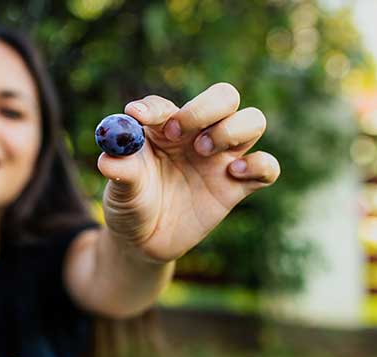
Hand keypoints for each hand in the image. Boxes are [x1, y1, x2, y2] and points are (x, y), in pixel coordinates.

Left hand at [97, 83, 279, 262]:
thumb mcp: (120, 189)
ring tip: (204, 151)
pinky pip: (267, 167)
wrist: (143, 240)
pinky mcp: (237, 186)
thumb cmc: (130, 204)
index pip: (165, 105)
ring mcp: (221, 158)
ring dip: (233, 129)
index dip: (155, 108)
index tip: (139, 117)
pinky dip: (260, 165)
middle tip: (182, 132)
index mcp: (164, 128)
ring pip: (254, 120)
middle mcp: (197, 135)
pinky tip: (233, 174)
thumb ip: (120, 171)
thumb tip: (110, 158)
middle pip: (225, 96)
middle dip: (207, 107)